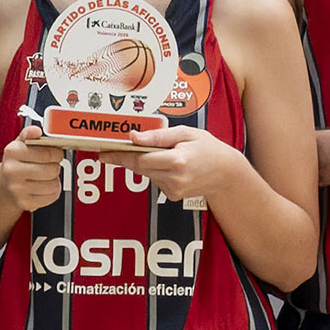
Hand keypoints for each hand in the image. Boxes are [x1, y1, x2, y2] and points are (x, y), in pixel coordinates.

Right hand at [0, 125, 68, 216]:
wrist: (4, 185)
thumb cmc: (17, 162)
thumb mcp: (20, 144)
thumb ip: (29, 134)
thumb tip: (36, 130)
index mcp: (12, 152)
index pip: (46, 153)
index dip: (56, 152)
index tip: (55, 152)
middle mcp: (12, 171)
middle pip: (52, 169)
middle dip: (55, 166)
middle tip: (51, 164)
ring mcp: (17, 189)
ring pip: (53, 184)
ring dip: (54, 179)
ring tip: (46, 175)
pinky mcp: (25, 202)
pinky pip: (52, 196)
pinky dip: (52, 191)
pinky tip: (44, 186)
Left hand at [119, 123, 250, 205]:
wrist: (225, 173)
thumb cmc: (207, 148)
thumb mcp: (185, 133)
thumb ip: (158, 136)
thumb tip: (134, 136)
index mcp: (178, 160)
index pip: (140, 158)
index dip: (120, 155)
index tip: (104, 153)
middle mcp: (174, 178)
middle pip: (139, 167)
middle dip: (127, 157)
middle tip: (112, 149)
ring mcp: (173, 190)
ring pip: (146, 173)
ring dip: (145, 162)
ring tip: (161, 152)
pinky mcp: (172, 196)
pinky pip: (155, 179)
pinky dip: (156, 170)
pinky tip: (170, 165)